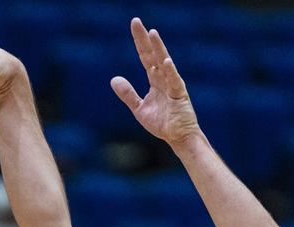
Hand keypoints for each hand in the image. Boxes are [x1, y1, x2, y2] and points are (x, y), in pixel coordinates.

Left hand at [111, 18, 202, 146]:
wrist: (178, 138)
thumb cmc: (162, 123)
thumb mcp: (139, 108)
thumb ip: (128, 94)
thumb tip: (114, 79)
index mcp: (155, 80)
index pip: (145, 57)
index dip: (139, 42)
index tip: (134, 25)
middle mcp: (164, 78)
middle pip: (153, 54)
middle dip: (145, 39)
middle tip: (136, 21)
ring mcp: (173, 85)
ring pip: (164, 63)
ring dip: (158, 48)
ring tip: (152, 33)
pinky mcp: (180, 95)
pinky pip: (174, 81)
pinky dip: (170, 71)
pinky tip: (165, 60)